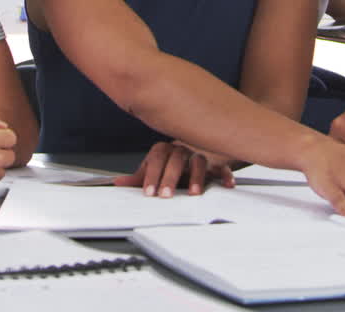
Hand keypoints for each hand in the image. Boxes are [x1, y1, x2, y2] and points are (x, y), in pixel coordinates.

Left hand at [114, 141, 235, 196]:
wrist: (196, 148)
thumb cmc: (172, 162)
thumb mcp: (154, 169)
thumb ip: (139, 177)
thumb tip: (117, 183)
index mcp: (166, 150)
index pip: (157, 158)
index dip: (151, 175)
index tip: (149, 192)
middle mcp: (182, 150)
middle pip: (176, 158)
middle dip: (170, 177)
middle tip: (165, 195)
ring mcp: (200, 155)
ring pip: (199, 161)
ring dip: (196, 177)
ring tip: (194, 193)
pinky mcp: (217, 163)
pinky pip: (223, 167)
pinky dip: (225, 175)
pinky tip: (226, 185)